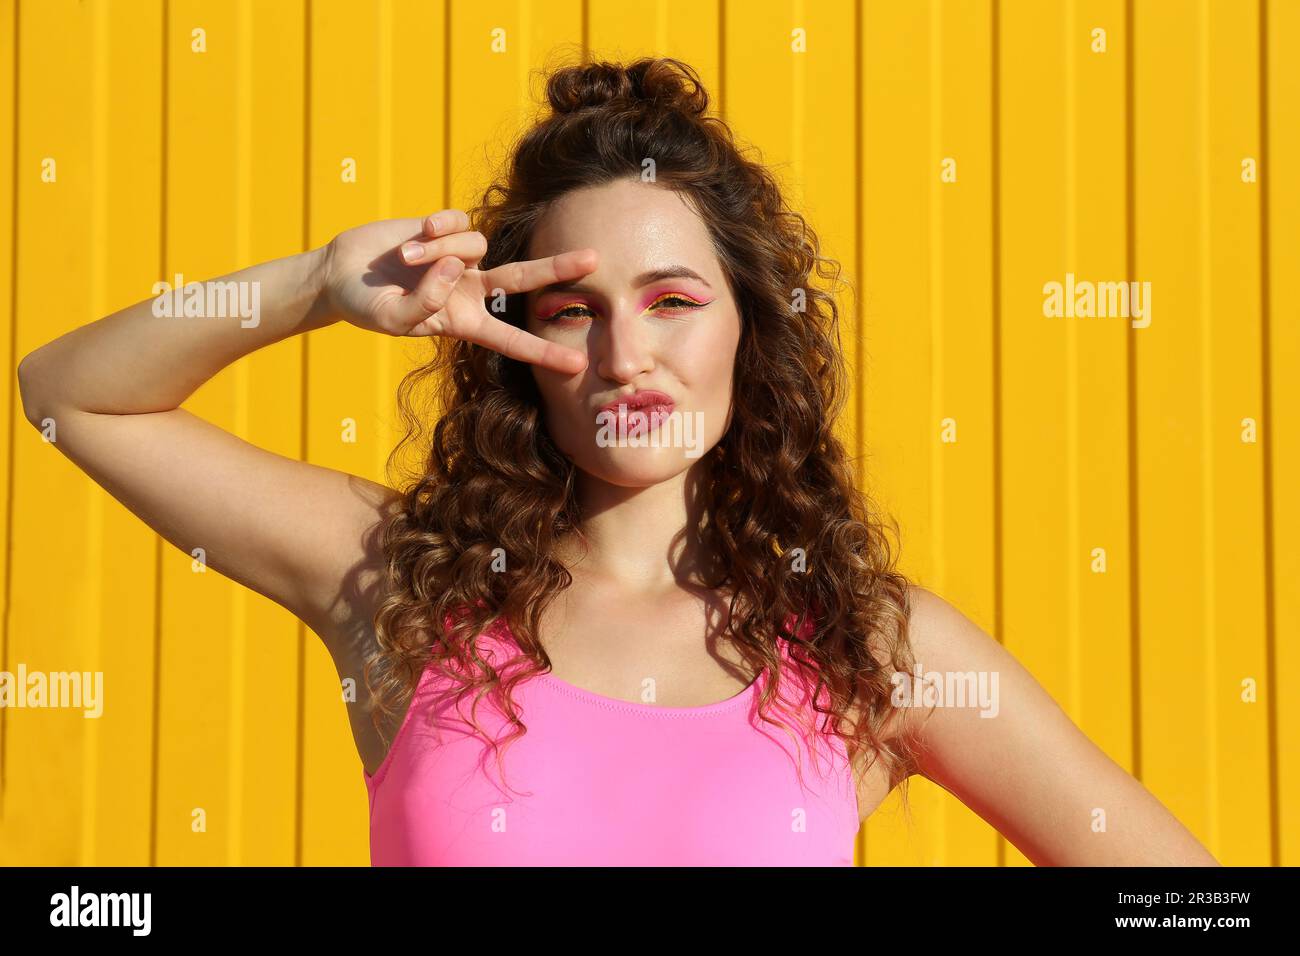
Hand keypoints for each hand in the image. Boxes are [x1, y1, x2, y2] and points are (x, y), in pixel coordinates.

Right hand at [319, 209, 594, 373]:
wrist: (341, 273)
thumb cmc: (366, 306)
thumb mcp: (392, 319)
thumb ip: (426, 303)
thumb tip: (456, 266)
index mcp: (464, 321)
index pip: (511, 340)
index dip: (542, 353)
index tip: (576, 366)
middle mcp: (471, 288)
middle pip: (522, 279)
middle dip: (557, 268)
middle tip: (595, 260)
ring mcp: (461, 257)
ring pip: (476, 244)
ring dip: (439, 250)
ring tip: (405, 260)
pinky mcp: (445, 228)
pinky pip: (458, 222)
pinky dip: (437, 227)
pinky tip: (416, 234)